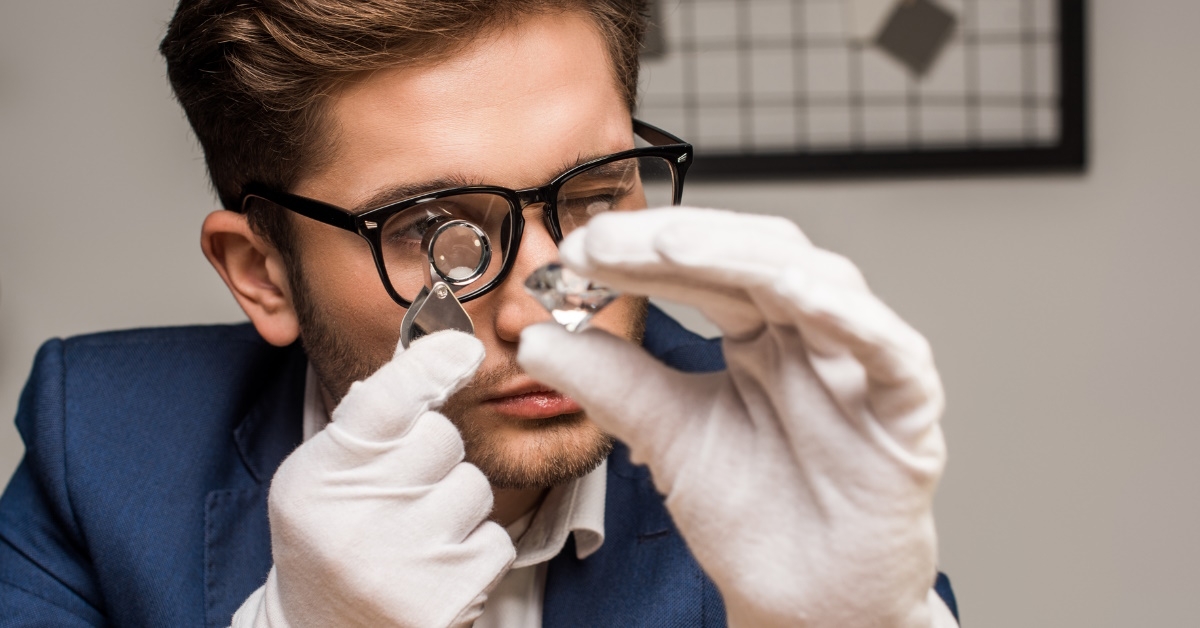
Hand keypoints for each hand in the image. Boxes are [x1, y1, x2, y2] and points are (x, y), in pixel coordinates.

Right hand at [232, 331, 514, 626]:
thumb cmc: (330, 543)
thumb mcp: (322, 478)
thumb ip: (367, 422)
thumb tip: (437, 350)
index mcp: (318, 479)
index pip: (383, 403)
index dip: (428, 366)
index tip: (463, 346)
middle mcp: (359, 519)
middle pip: (442, 438)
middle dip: (434, 458)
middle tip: (401, 496)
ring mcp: (408, 561)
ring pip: (475, 486)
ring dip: (457, 506)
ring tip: (416, 539)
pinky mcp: (451, 596)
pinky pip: (496, 540)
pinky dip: (474, 551)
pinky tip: (436, 570)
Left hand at [518, 208, 950, 626]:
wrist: (803, 603)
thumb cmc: (754, 517)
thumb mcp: (665, 437)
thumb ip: (610, 383)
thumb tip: (536, 338)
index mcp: (758, 335)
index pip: (701, 270)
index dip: (640, 254)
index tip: (575, 252)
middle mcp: (809, 336)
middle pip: (755, 258)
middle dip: (681, 240)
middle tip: (607, 239)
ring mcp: (860, 367)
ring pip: (822, 284)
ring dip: (750, 257)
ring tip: (676, 245)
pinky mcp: (907, 410)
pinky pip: (892, 352)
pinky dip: (851, 319)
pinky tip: (799, 291)